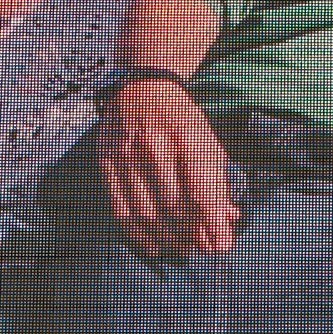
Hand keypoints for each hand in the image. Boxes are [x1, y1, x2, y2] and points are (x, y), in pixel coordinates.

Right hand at [98, 79, 235, 259]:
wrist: (141, 84)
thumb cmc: (180, 118)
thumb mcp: (207, 140)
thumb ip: (217, 181)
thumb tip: (227, 221)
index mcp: (185, 132)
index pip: (200, 186)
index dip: (211, 221)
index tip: (221, 246)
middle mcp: (152, 142)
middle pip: (173, 205)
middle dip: (190, 234)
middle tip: (200, 247)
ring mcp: (125, 153)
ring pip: (146, 212)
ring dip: (167, 238)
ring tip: (181, 248)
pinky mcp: (106, 162)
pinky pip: (121, 210)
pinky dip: (138, 235)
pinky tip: (153, 246)